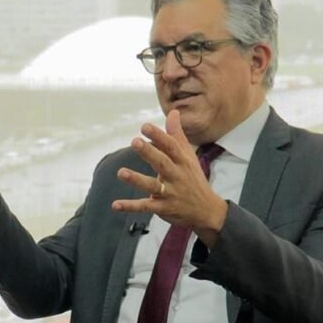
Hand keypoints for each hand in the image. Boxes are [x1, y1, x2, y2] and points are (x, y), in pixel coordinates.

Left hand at [111, 110, 227, 246]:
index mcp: (182, 161)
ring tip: (121, 172)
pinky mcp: (163, 208)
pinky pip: (146, 207)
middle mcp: (176, 175)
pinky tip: (115, 204)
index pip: (171, 146)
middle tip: (134, 141)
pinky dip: (131, 206)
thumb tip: (173, 112)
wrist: (206, 210)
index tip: (145, 126)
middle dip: (149, 153)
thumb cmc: (193, 178)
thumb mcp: (188, 156)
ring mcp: (170, 193)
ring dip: (137, 179)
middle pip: (162, 163)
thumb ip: (177, 135)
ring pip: (152, 186)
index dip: (158, 136)